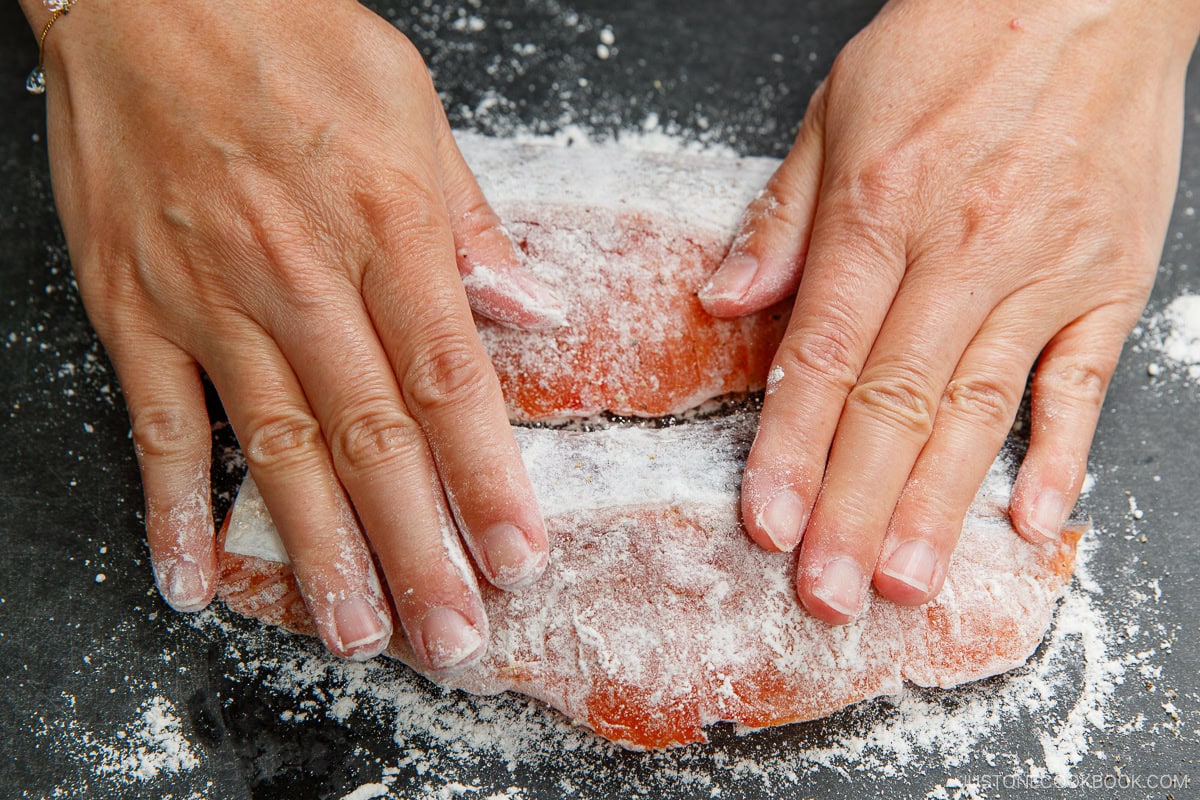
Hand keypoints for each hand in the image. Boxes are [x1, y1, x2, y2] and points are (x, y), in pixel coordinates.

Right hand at [30, 0, 562, 665]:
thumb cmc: (288, 34)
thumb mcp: (410, 105)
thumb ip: (469, 221)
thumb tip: (530, 310)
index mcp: (386, 226)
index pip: (449, 380)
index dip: (486, 478)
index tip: (518, 554)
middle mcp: (301, 278)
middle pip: (372, 440)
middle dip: (418, 548)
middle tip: (451, 634)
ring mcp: (210, 300)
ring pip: (277, 451)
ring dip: (320, 554)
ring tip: (359, 632)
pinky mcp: (135, 307)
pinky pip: (160, 424)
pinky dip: (174, 505)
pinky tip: (194, 574)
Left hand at [699, 0, 1197, 621]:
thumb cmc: (954, 41)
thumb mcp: (838, 108)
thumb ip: (782, 218)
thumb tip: (723, 302)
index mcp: (880, 210)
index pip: (822, 357)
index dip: (789, 449)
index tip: (766, 523)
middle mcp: (961, 250)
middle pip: (895, 404)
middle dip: (855, 509)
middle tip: (826, 593)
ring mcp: (1043, 270)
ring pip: (979, 409)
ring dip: (939, 505)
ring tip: (905, 583)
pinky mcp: (1108, 278)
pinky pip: (1082, 380)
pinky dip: (1058, 452)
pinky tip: (1029, 521)